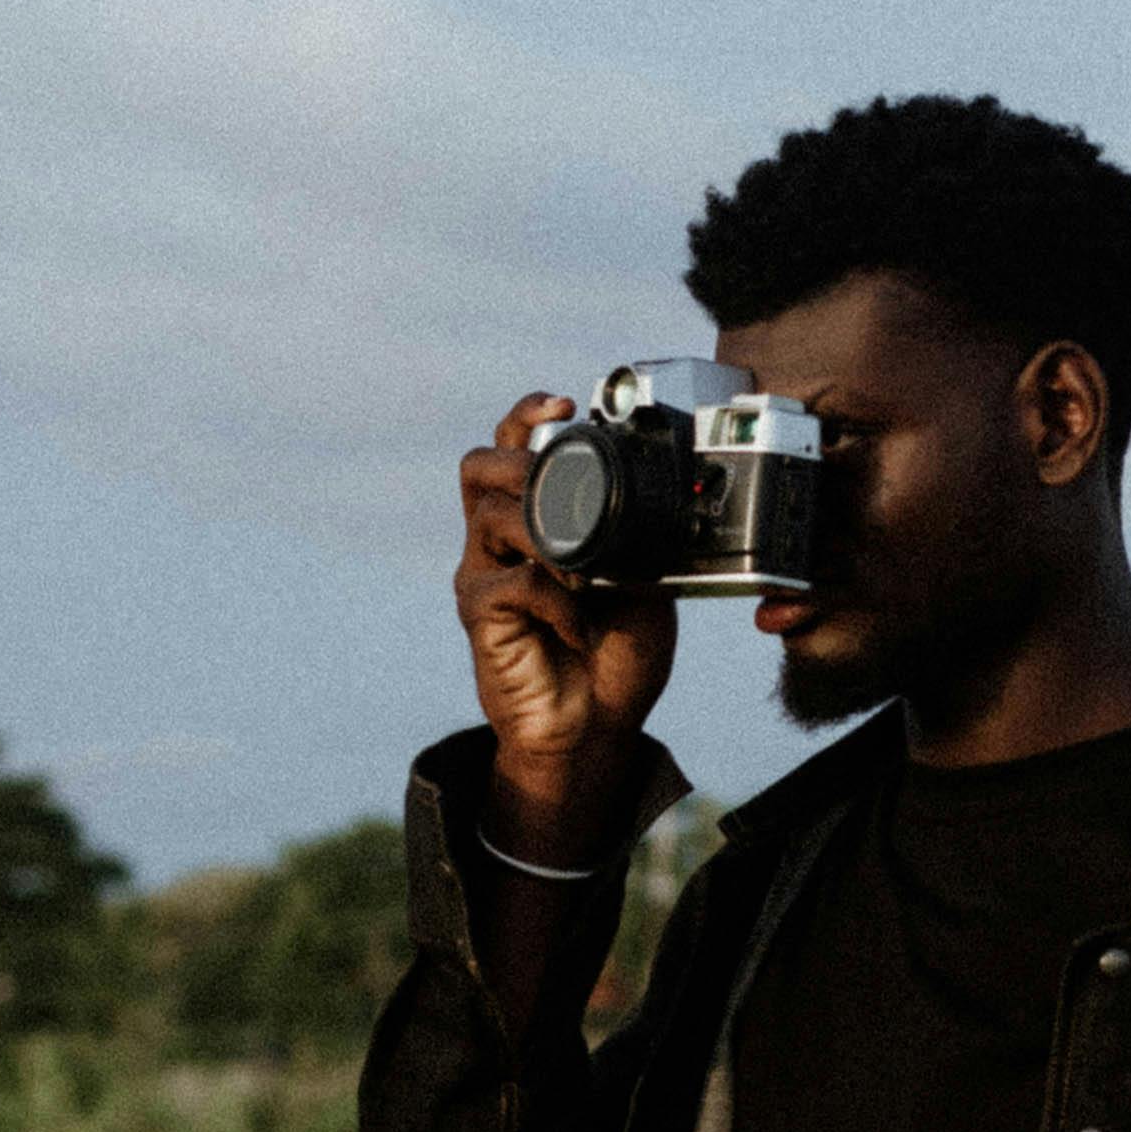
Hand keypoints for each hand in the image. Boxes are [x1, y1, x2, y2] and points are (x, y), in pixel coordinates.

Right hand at [455, 389, 676, 857]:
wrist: (597, 728)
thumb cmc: (617, 652)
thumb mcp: (644, 580)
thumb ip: (636, 535)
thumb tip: (652, 491)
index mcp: (535, 521)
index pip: (512, 447)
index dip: (528, 416)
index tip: (565, 403)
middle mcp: (499, 539)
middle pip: (478, 466)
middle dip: (521, 461)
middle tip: (561, 487)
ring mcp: (485, 574)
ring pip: (494, 515)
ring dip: (551, 535)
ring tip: (586, 573)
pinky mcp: (481, 615)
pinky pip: (515, 581)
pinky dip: (558, 597)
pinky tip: (579, 625)